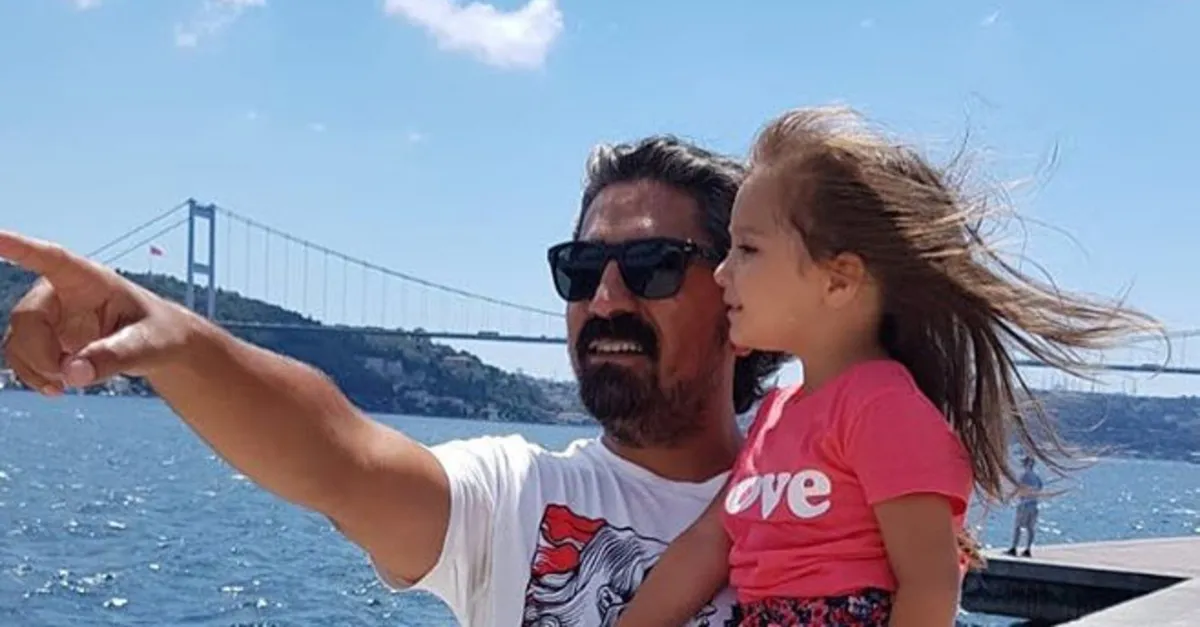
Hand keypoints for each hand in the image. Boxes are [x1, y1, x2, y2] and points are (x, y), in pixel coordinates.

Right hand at [1, 230, 196, 393]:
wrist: (158, 346)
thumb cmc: (159, 334)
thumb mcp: (148, 345)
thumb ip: (114, 357)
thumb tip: (72, 374)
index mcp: (90, 280)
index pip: (49, 258)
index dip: (18, 247)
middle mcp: (61, 292)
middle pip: (27, 318)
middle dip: (41, 354)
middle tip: (68, 377)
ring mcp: (50, 316)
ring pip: (18, 340)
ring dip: (35, 368)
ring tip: (65, 385)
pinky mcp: (46, 338)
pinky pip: (21, 356)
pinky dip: (32, 375)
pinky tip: (56, 388)